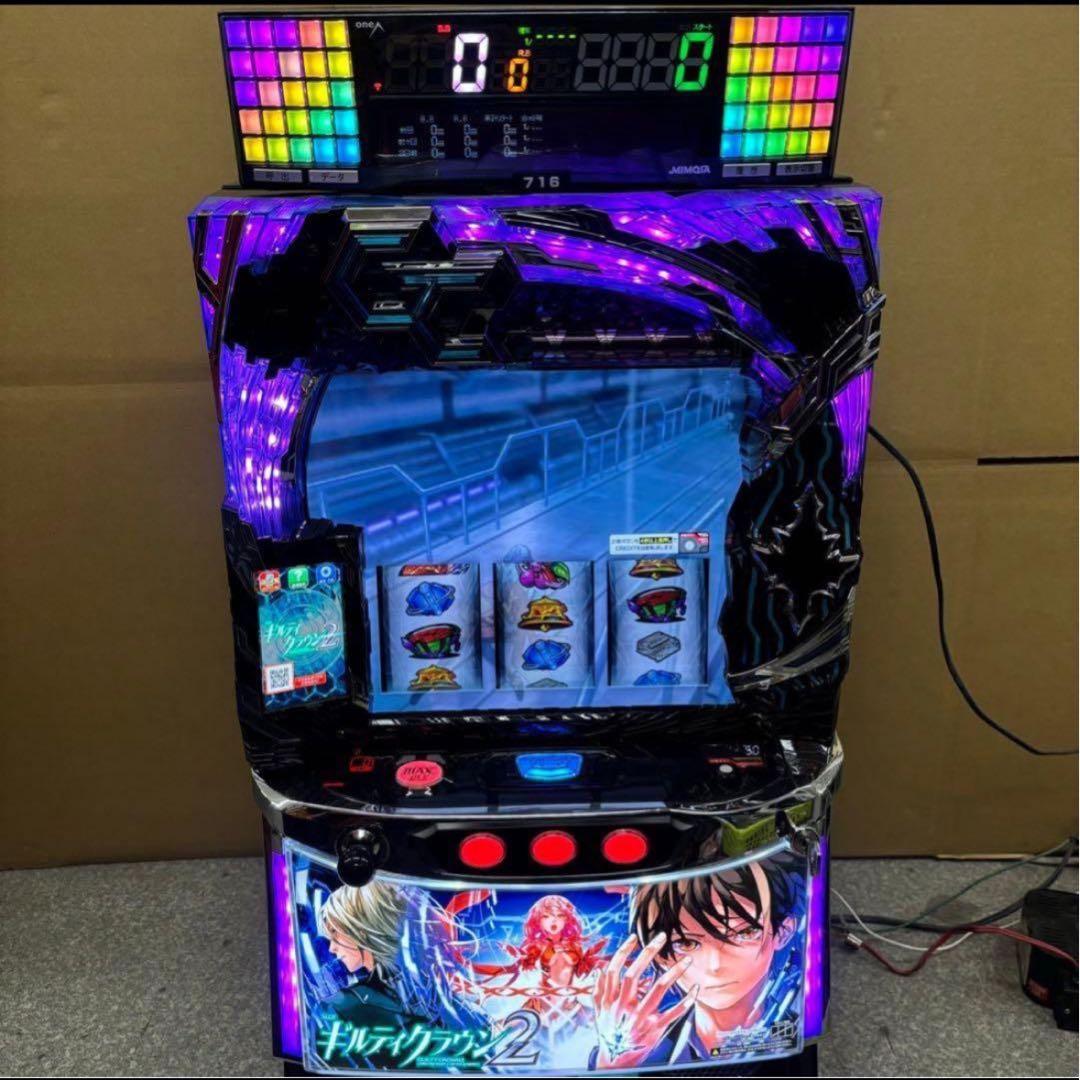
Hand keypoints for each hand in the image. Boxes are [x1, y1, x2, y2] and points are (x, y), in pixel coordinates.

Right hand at [592, 933, 697, 1069]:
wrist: (615, 1063)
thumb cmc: (608, 1033)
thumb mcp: (598, 1012)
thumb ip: (599, 989)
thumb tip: (603, 967)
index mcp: (610, 1001)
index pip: (615, 970)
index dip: (624, 952)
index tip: (634, 938)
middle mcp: (624, 1008)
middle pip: (635, 974)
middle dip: (648, 952)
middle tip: (661, 937)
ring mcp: (640, 1019)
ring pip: (658, 989)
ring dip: (674, 972)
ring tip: (685, 959)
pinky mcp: (655, 1030)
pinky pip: (673, 1013)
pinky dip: (685, 1001)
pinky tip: (694, 989)